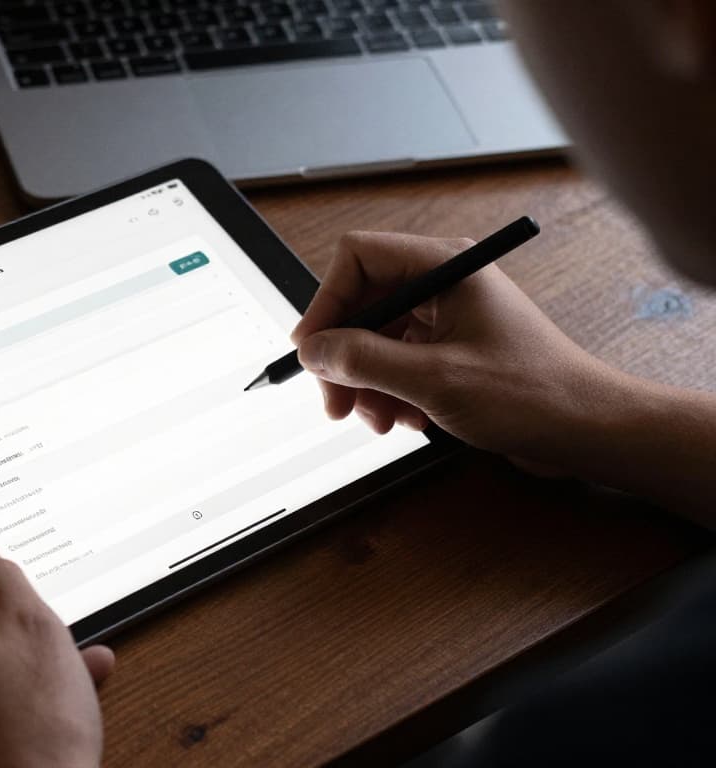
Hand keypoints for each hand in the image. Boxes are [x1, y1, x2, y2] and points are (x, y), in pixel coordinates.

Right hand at [290, 230, 622, 469]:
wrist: (585, 430)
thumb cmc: (533, 394)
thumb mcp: (433, 379)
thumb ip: (365, 360)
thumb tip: (314, 351)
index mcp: (445, 268)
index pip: (358, 259)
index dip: (326, 302)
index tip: (313, 349)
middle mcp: (443, 284)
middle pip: (362, 304)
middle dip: (344, 356)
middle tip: (335, 400)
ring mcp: (448, 318)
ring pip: (376, 339)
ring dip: (366, 383)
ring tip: (377, 420)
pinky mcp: (451, 350)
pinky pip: (398, 363)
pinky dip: (390, 393)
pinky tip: (405, 420)